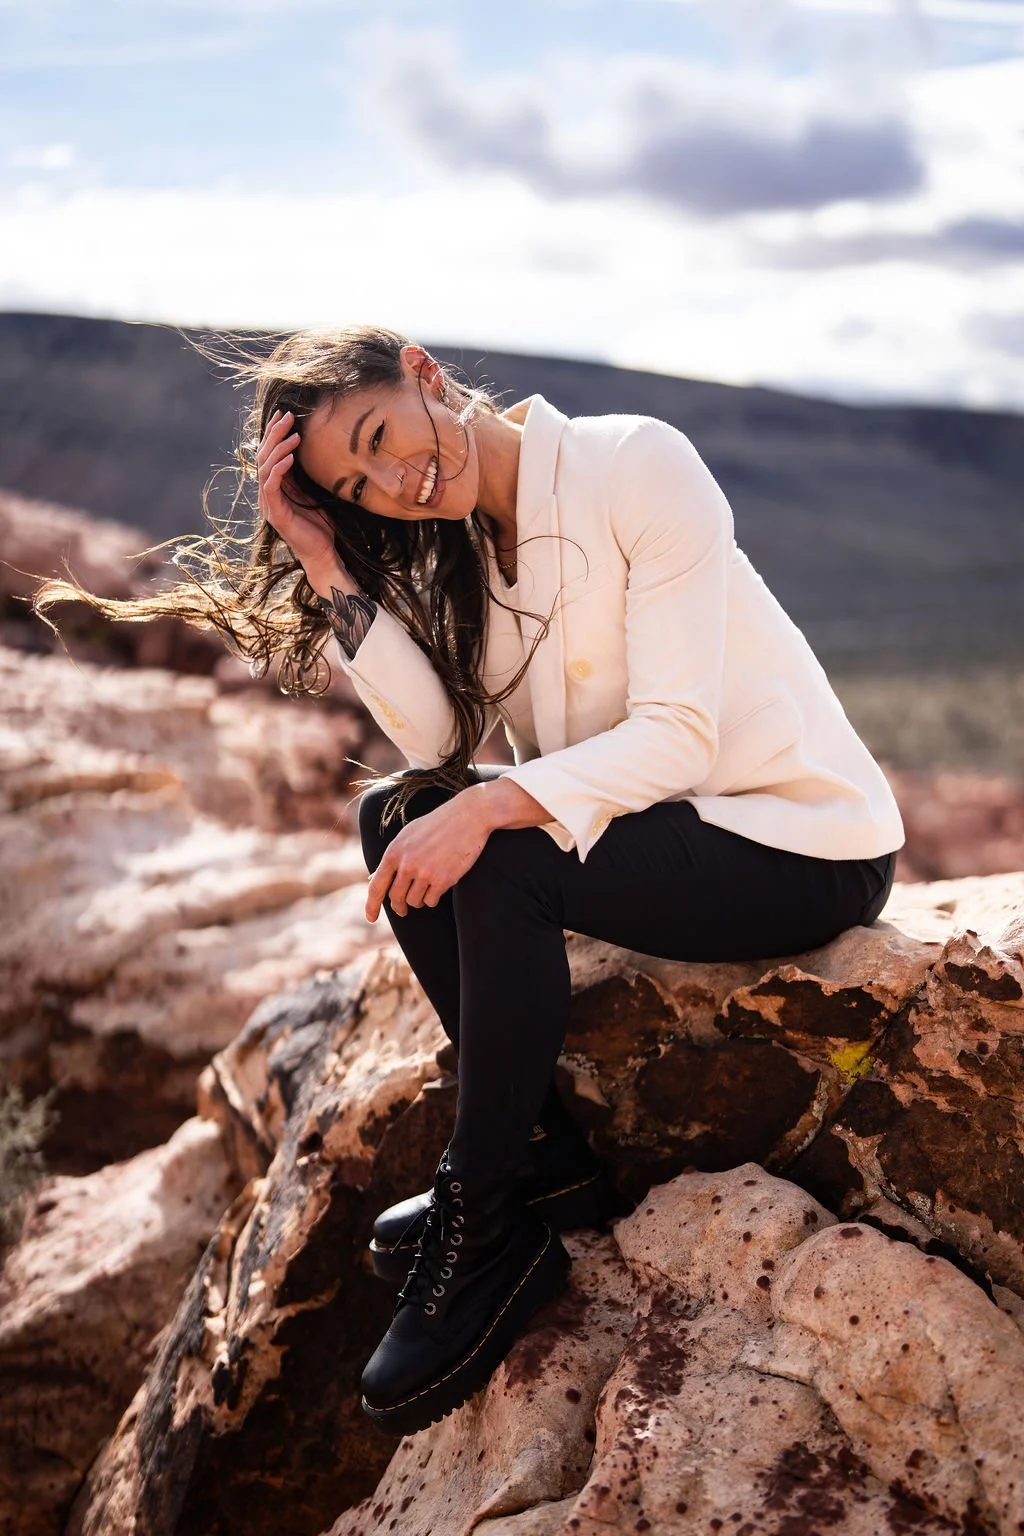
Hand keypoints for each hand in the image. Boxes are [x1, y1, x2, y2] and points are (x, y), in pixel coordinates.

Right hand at [257, 408, 343, 584]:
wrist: (323, 553)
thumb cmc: (319, 525)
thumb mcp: (310, 493)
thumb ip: (301, 476)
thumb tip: (304, 450)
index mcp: (274, 487)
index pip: (268, 454)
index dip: (273, 433)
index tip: (283, 414)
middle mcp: (267, 494)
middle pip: (263, 457)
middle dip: (274, 434)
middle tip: (287, 416)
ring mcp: (269, 505)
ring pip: (266, 469)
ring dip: (279, 449)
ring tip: (294, 435)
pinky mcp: (276, 514)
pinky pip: (272, 487)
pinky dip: (279, 470)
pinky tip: (289, 458)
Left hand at [365, 791, 491, 920]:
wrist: (468, 816)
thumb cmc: (437, 824)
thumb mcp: (409, 835)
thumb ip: (393, 856)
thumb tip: (374, 878)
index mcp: (394, 851)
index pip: (376, 886)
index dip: (371, 906)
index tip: (371, 918)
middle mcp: (407, 864)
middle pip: (395, 898)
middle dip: (399, 907)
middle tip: (402, 910)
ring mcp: (425, 872)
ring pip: (414, 902)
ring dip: (419, 900)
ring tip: (426, 888)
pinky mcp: (443, 879)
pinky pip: (431, 901)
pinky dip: (433, 898)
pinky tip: (438, 887)